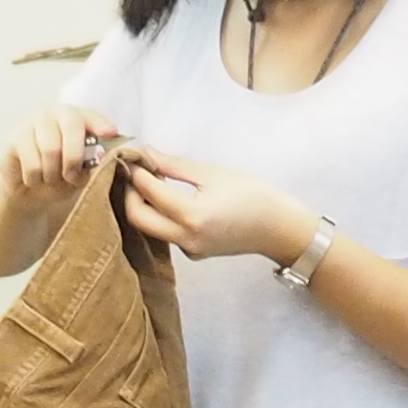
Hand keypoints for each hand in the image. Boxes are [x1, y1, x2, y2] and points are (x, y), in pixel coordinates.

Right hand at [0, 105, 118, 202]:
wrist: (29, 191)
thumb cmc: (60, 177)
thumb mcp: (81, 173)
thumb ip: (92, 163)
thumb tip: (102, 158)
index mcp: (78, 118)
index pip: (90, 116)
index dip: (100, 123)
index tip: (110, 133)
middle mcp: (56, 113)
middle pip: (71, 127)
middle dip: (74, 157)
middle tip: (71, 176)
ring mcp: (34, 121)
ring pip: (51, 148)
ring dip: (52, 173)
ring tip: (49, 178)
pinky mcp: (15, 136)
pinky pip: (32, 163)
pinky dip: (35, 179)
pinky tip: (33, 178)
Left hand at [112, 146, 317, 268]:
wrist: (277, 228)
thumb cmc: (252, 195)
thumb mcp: (213, 174)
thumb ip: (175, 166)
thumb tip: (147, 153)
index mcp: (192, 215)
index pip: (149, 192)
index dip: (136, 172)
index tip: (131, 156)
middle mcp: (185, 238)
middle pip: (137, 219)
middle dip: (130, 194)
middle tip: (135, 172)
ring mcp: (187, 250)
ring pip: (149, 229)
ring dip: (143, 206)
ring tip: (152, 182)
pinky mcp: (192, 255)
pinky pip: (166, 235)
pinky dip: (160, 217)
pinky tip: (167, 200)